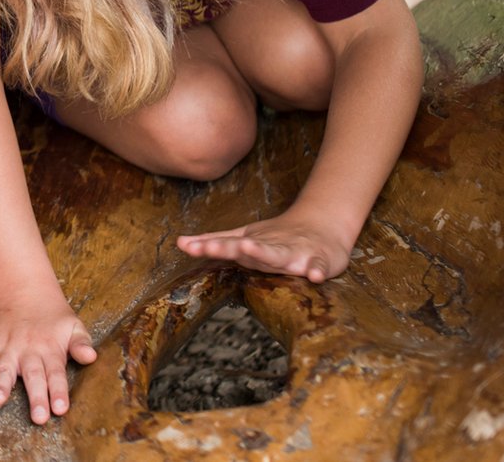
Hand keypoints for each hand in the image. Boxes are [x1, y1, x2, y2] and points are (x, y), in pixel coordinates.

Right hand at [0, 293, 97, 423]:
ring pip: (4, 369)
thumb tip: (92, 357)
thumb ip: (81, 344)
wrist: (23, 291)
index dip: (59, 392)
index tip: (61, 409)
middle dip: (36, 397)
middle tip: (38, 417)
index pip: (56, 374)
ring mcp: (8, 348)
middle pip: (33, 376)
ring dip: (1, 386)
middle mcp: (29, 351)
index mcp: (50, 350)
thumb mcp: (73, 326)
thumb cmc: (53, 317)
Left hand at [176, 214, 353, 282]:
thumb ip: (215, 242)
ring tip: (248, 248)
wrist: (322, 227)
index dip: (208, 246)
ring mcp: (296, 253)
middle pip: (249, 248)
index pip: (227, 246)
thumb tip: (181, 243)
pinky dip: (318, 270)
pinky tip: (315, 276)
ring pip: (279, 253)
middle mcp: (271, 247)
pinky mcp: (320, 260)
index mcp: (253, 244)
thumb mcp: (245, 237)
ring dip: (264, 252)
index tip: (187, 247)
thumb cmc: (277, 237)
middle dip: (230, 248)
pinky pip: (319, 266)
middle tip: (210, 246)